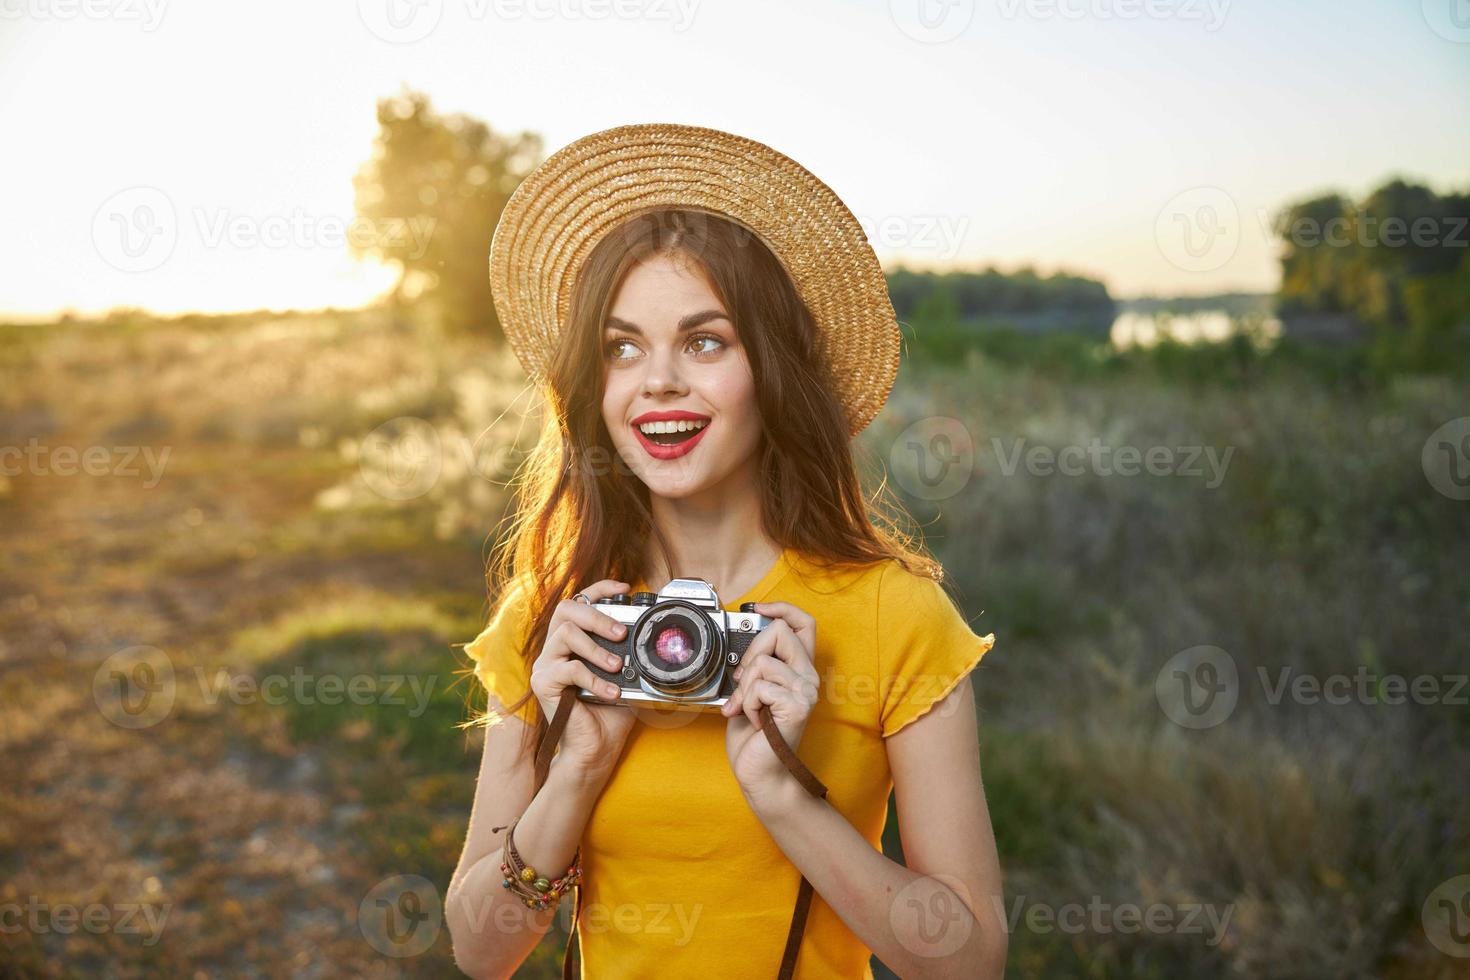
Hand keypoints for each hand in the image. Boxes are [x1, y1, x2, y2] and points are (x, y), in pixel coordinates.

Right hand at [528, 579, 637, 778]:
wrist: (596, 749)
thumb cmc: (610, 713)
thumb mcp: (626, 676)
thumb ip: (629, 653)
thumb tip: (649, 635)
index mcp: (574, 641)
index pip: (580, 602)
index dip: (600, 588)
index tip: (625, 587)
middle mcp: (556, 648)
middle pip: (566, 609)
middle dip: (598, 615)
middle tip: (621, 633)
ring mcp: (547, 665)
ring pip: (566, 634)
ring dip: (596, 647)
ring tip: (617, 666)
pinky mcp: (543, 684)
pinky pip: (569, 670)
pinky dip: (595, 679)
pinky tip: (611, 692)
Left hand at [721, 601, 819, 798]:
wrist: (761, 773)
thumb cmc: (754, 737)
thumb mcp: (752, 692)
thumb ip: (756, 667)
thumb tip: (744, 646)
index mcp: (798, 670)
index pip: (804, 623)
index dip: (783, 607)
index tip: (760, 608)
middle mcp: (808, 677)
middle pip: (779, 631)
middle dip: (750, 653)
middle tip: (744, 682)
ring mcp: (806, 691)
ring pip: (763, 661)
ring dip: (744, 688)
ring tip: (748, 709)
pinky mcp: (797, 706)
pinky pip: (759, 687)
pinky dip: (747, 705)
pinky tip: (754, 720)